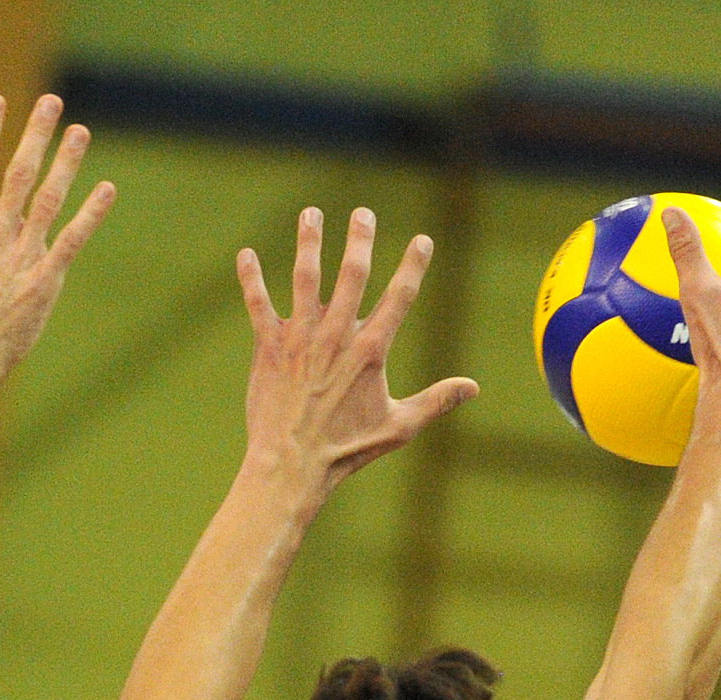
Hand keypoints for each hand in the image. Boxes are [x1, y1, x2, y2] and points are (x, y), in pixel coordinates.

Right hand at [0, 95, 115, 393]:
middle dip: (34, 134)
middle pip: (18, 173)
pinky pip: (72, 241)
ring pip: (49, 199)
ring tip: (81, 132)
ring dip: (66, 164)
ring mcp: (22, 257)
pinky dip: (91, 215)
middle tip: (50, 101)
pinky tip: (107, 190)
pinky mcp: (44, 282)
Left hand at [236, 206, 477, 503]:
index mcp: (370, 351)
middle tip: (363, 214)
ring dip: (309, 243)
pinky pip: (258, 305)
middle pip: (351, 275)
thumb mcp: (398, 427)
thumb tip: (473, 388)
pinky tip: (246, 255)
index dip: (413, 266)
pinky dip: (251, 279)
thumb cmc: (346, 450)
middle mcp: (336, 336)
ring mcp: (301, 338)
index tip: (422, 240)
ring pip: (305, 278)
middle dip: (359, 240)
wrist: (292, 464)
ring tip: (311, 214)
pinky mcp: (270, 347)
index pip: (399, 298)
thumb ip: (435, 401)